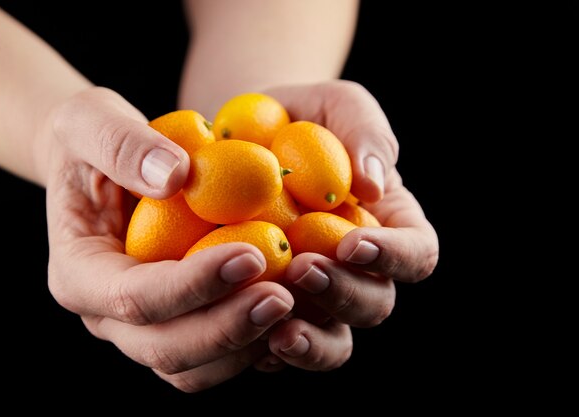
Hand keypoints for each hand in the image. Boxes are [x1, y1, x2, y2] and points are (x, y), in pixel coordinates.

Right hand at [41, 87, 295, 391]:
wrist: (102, 167)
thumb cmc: (93, 140)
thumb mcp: (90, 121)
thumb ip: (121, 144)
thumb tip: (176, 177)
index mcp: (79, 273)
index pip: (134, 297)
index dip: (193, 284)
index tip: (252, 254)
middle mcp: (107, 315)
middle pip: (164, 348)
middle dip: (227, 329)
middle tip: (285, 295)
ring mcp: (143, 328)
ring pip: (192, 369)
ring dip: (245, 347)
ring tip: (297, 307)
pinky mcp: (177, 327)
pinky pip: (215, 358)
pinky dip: (253, 348)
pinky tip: (292, 315)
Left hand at [256, 81, 438, 370]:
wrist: (239, 139)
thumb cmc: (299, 116)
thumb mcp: (335, 104)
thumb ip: (364, 130)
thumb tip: (374, 186)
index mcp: (388, 225)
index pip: (417, 253)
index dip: (394, 257)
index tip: (351, 242)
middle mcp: (359, 269)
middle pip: (376, 303)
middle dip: (343, 293)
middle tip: (299, 268)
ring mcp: (316, 295)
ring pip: (333, 338)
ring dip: (310, 335)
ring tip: (272, 321)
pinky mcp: (273, 311)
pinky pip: (278, 343)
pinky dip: (265, 346)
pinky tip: (239, 331)